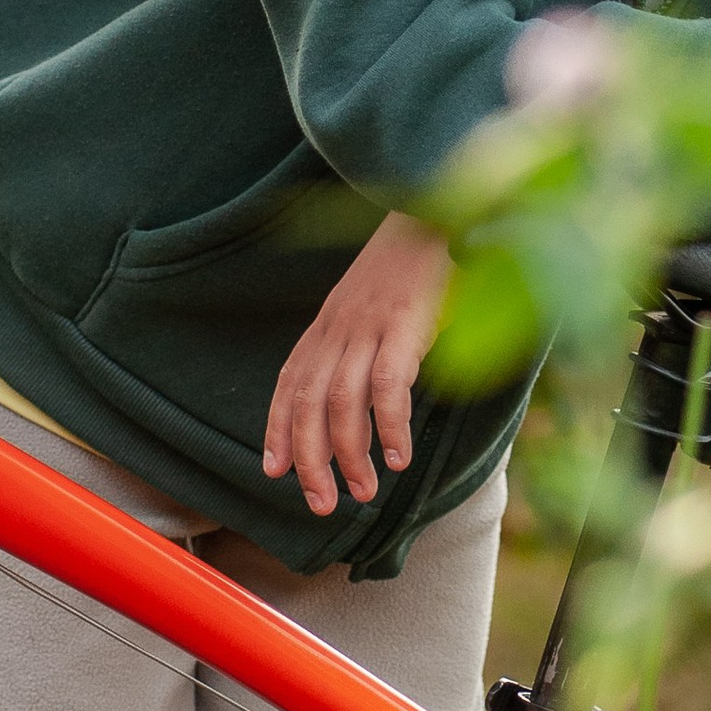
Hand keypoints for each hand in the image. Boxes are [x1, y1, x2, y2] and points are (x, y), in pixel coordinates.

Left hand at [262, 212, 453, 515]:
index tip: (273, 471)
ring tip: (364, 492)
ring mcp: (369, 325)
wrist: (438, 206)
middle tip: (321, 504)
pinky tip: (398, 456)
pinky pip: (389, 385)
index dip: (278, 429)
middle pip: (310, 403)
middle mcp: (338, 327)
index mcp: (327, 324)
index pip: (290, 384)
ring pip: (344, 403)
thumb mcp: (369, 302)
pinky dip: (391, 425)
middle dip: (309, 460)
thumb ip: (357, 342)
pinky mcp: (404, 324)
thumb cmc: (412, 262)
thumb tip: (357, 391)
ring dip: (350, 455)